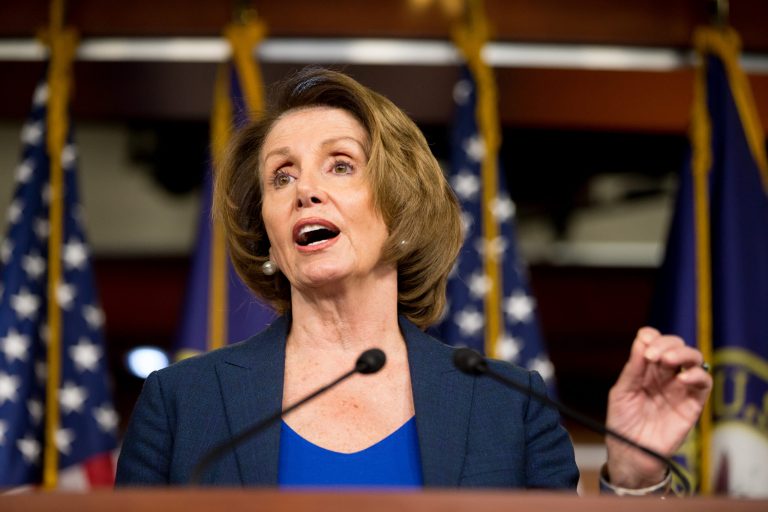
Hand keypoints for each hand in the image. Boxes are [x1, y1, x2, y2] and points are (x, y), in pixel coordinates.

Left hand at [605, 327, 711, 488]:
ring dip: (683, 353)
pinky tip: (682, 378)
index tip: (644, 342)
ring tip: (667, 360)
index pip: (655, 341)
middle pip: (676, 346)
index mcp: (646, 369)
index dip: (652, 337)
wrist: (631, 452)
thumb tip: (642, 340)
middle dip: (666, 344)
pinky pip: (705, 383)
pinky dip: (696, 375)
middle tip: (652, 355)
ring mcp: (680, 387)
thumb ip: (633, 368)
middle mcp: (665, 375)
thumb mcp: (622, 392)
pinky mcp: (693, 403)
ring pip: (694, 359)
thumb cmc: (623, 422)